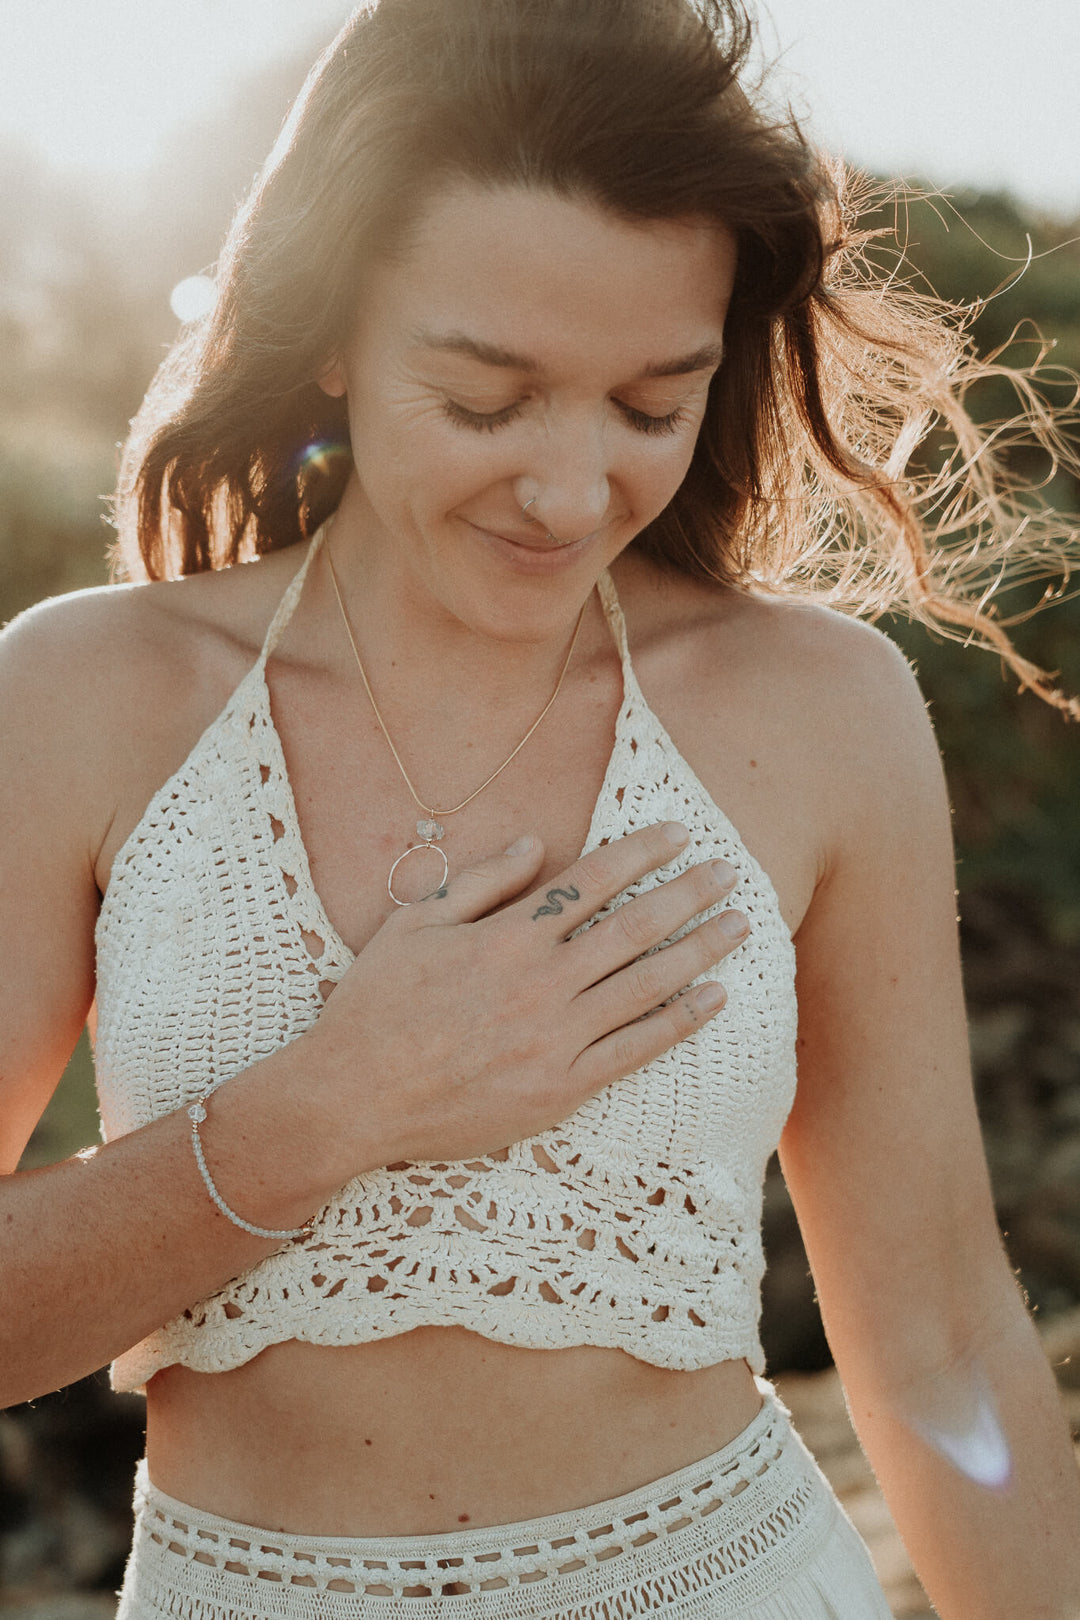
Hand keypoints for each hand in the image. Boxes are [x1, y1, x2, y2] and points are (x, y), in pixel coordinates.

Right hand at [303, 822, 748, 1167]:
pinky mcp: (560, 1088)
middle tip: (730, 869)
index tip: (680, 833)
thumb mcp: (413, 923)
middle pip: (634, 926)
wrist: (352, 1098)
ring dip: (700, 949)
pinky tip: (714, 998)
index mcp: (506, 935)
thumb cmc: (375, 1007)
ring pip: (647, 983)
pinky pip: (635, 1049)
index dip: (642, 852)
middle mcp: (541, 981)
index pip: (592, 880)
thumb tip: (539, 842)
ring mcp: (555, 1038)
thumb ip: (481, 881)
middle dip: (688, 892)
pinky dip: (679, 1021)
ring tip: (741, 925)